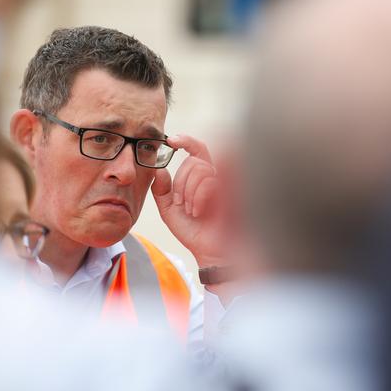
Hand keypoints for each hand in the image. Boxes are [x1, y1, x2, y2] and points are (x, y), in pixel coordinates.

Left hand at [151, 134, 229, 267]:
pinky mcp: (232, 190)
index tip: (170, 140)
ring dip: (188, 192)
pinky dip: (198, 198)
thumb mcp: (169, 209)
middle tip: (181, 204)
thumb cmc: (192, 230)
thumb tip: (158, 169)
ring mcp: (225, 183)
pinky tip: (198, 212)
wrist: (208, 250)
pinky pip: (209, 182)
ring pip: (200, 169)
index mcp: (201, 177)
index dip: (186, 140)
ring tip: (191, 210)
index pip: (197, 149)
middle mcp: (215, 176)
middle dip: (180, 183)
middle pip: (193, 162)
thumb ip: (161, 190)